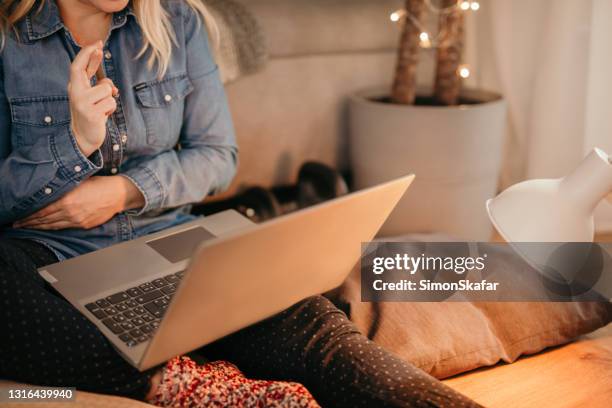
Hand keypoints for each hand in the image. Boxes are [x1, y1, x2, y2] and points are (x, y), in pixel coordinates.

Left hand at [13, 176, 144, 229]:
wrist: (117, 194)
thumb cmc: (99, 184)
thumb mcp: (78, 182)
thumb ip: (62, 187)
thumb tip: (48, 190)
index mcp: (67, 200)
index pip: (41, 210)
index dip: (28, 215)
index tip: (18, 216)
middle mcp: (70, 212)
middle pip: (44, 220)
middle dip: (29, 223)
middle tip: (17, 224)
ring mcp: (77, 220)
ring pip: (52, 226)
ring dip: (38, 227)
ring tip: (27, 227)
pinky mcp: (83, 225)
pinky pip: (63, 228)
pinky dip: (52, 228)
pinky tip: (46, 227)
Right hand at [68, 41, 118, 156]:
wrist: (84, 138)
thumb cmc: (91, 115)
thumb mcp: (92, 98)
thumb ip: (99, 87)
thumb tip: (110, 84)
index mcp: (75, 88)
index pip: (77, 67)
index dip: (86, 54)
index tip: (97, 43)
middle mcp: (75, 93)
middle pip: (84, 70)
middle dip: (93, 58)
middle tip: (100, 47)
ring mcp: (82, 103)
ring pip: (106, 89)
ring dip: (109, 99)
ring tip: (102, 109)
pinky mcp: (91, 113)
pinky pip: (110, 103)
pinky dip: (111, 109)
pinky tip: (103, 116)